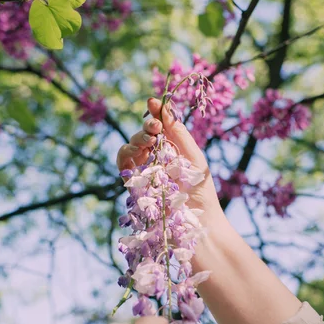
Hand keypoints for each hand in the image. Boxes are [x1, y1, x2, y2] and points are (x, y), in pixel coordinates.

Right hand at [116, 97, 223, 228]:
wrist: (197, 221)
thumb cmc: (201, 191)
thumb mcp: (194, 157)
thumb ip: (179, 133)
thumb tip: (165, 108)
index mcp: (172, 149)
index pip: (160, 126)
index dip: (155, 112)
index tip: (153, 102)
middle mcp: (156, 158)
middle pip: (143, 134)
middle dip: (147, 126)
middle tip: (155, 128)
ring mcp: (144, 170)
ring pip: (130, 146)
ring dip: (137, 139)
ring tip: (149, 141)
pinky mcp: (134, 184)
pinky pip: (123, 164)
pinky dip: (126, 154)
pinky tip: (137, 152)